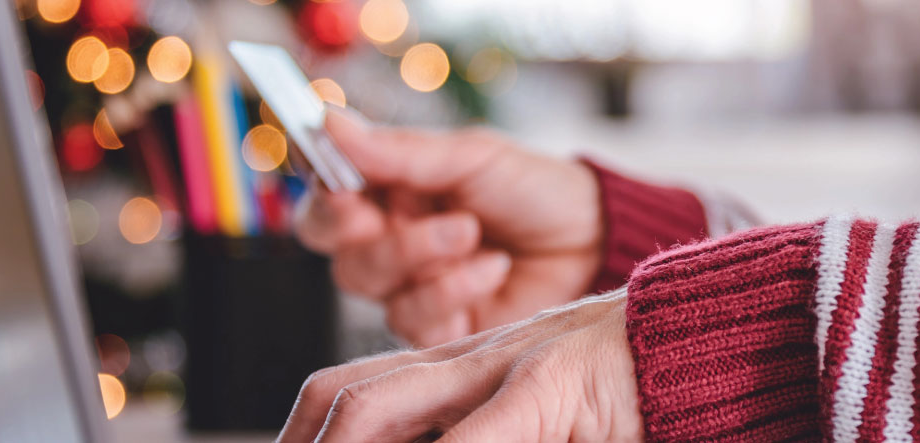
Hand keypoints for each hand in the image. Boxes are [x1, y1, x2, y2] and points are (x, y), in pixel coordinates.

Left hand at [277, 291, 641, 442]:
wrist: (713, 334)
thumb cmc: (631, 392)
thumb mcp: (540, 419)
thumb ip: (489, 428)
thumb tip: (438, 439)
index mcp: (463, 366)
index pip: (346, 392)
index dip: (301, 437)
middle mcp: (468, 357)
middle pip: (340, 397)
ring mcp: (504, 363)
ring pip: (376, 407)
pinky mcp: (552, 382)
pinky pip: (478, 432)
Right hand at [296, 108, 604, 346]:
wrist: (594, 239)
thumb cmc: (534, 189)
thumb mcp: (470, 157)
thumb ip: (398, 151)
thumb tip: (330, 122)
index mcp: (390, 196)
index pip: (326, 205)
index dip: (324, 204)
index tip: (345, 192)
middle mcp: (394, 247)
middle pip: (344, 257)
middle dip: (383, 237)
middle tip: (417, 216)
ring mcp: (416, 292)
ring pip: (377, 289)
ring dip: (424, 255)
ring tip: (474, 233)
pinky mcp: (441, 333)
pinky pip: (415, 322)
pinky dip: (455, 290)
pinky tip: (494, 268)